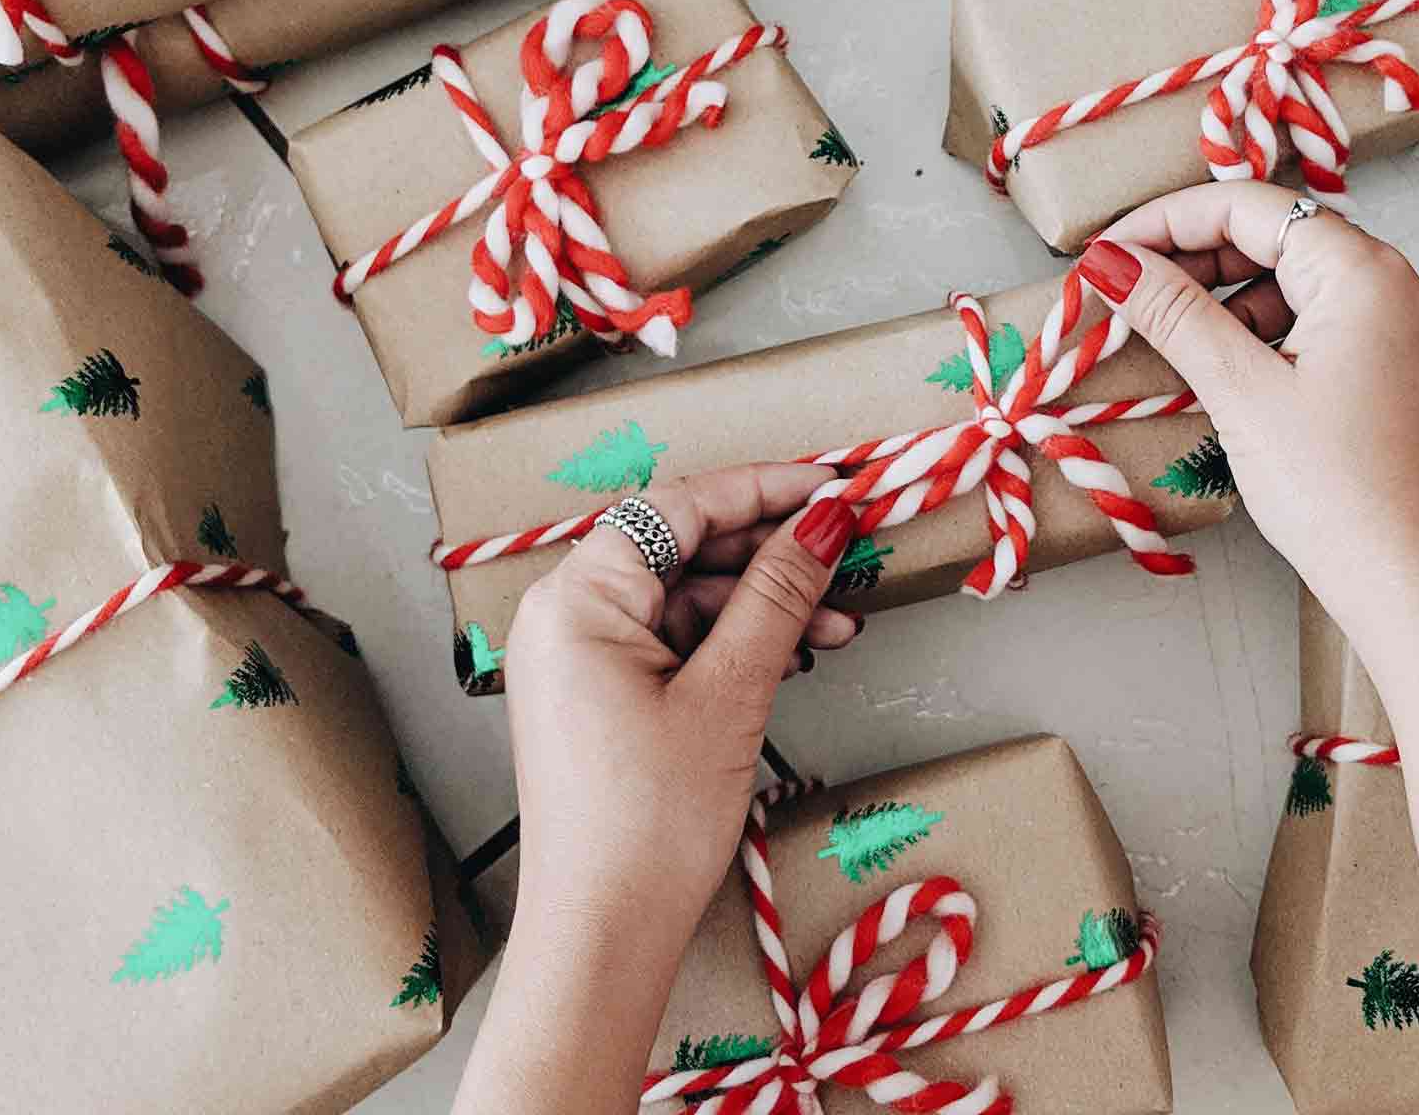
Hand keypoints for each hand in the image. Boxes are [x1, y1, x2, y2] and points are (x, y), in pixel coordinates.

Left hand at [503, 465, 860, 957]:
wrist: (604, 933)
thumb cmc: (649, 820)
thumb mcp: (730, 693)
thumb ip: (779, 595)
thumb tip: (825, 520)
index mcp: (577, 598)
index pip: (679, 507)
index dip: (764, 488)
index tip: (836, 485)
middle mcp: (567, 615)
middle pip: (684, 547)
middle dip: (773, 552)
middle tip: (851, 553)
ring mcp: (582, 658)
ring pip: (688, 598)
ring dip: (766, 604)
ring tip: (841, 624)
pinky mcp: (603, 697)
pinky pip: (677, 642)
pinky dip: (737, 644)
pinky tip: (798, 656)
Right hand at [1076, 182, 1418, 638]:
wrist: (1409, 579)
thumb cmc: (1338, 489)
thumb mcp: (1242, 391)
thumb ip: (1174, 314)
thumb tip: (1111, 261)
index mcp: (1360, 270)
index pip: (1247, 206)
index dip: (1166, 221)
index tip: (1105, 253)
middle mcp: (1384, 282)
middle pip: (1268, 233)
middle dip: (1188, 257)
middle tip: (1119, 292)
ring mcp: (1386, 325)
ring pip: (1282, 279)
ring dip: (1215, 298)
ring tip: (1154, 333)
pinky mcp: (1377, 366)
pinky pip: (1303, 321)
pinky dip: (1249, 332)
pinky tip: (1206, 365)